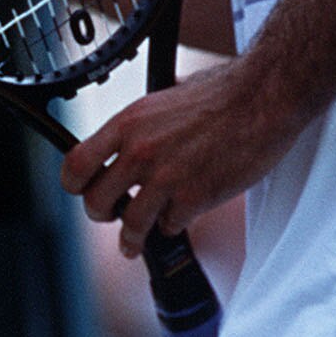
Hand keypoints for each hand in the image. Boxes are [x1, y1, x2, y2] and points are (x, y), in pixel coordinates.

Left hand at [60, 57, 305, 258]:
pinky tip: (178, 217)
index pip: (76, 162)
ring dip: (131, 238)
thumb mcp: (164, 98)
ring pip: (130, 224)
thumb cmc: (221, 93)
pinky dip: (173, 225)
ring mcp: (166, 177)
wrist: (261, 99)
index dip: (74, 184)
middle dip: (102, 214)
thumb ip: (143, 125)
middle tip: (111, 216)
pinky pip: (170, 226)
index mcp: (128, 122)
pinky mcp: (194, 198)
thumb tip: (130, 140)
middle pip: (96, 201)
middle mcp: (139, 151)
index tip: (81, 190)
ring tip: (131, 244)